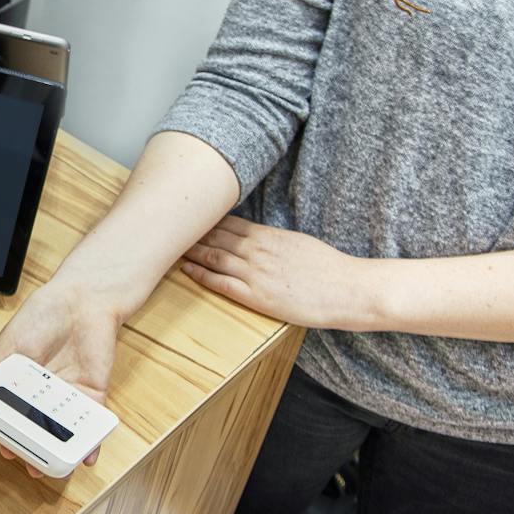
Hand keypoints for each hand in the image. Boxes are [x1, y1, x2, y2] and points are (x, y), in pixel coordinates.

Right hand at [0, 274, 142, 476]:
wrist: (80, 300)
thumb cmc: (41, 316)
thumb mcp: (8, 345)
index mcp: (18, 385)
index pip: (11, 418)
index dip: (8, 436)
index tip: (6, 449)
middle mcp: (43, 395)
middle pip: (37, 431)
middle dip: (34, 452)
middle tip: (30, 465)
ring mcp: (68, 396)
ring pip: (63, 432)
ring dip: (60, 453)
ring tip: (54, 467)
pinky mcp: (93, 394)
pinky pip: (92, 423)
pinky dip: (91, 442)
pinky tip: (86, 456)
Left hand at [182, 216, 368, 330]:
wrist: (347, 289)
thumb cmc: (327, 269)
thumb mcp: (298, 244)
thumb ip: (273, 241)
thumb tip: (258, 239)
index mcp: (268, 236)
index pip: (228, 224)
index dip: (205, 221)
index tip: (187, 217)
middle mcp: (257, 250)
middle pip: (215, 236)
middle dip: (190, 232)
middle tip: (166, 227)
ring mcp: (255, 272)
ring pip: (213, 256)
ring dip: (190, 251)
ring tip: (169, 247)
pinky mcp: (256, 296)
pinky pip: (220, 283)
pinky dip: (200, 274)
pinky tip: (186, 270)